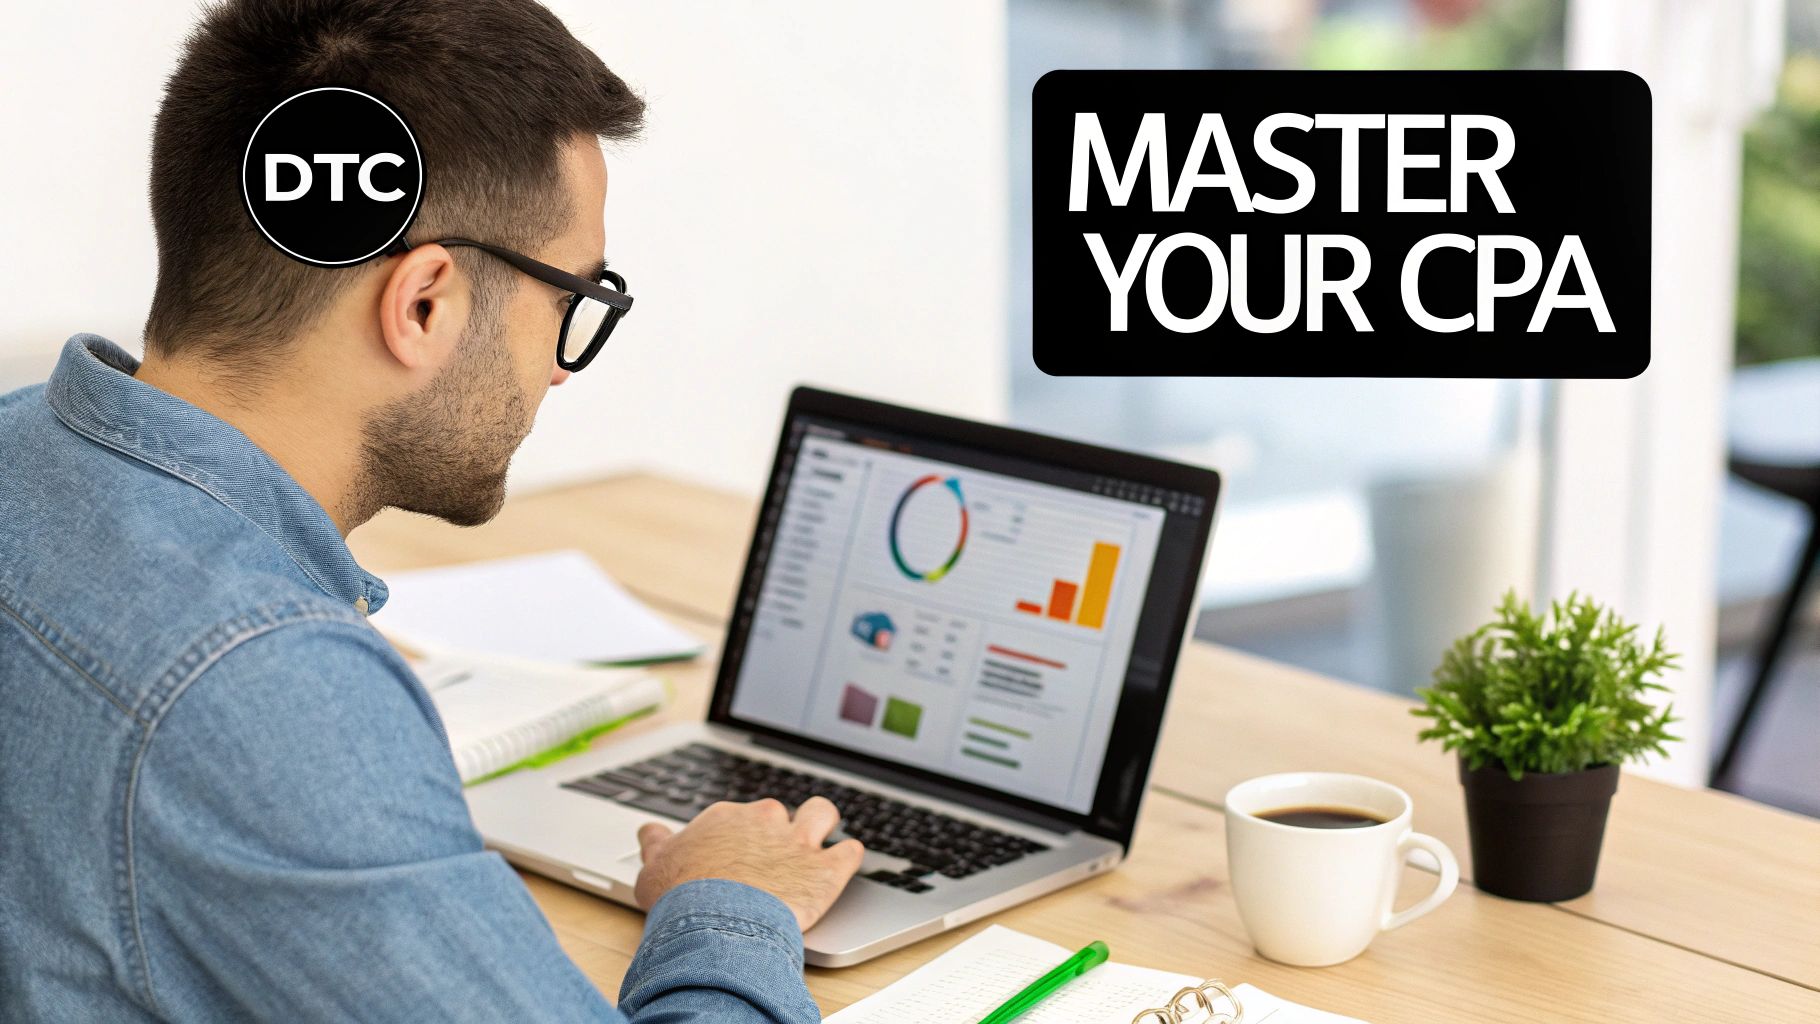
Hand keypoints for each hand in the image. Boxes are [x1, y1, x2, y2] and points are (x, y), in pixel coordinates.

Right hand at [634, 796, 865, 931]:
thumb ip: (655, 845)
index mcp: (727, 818)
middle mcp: (764, 820)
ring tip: (818, 843)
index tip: (740, 854)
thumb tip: (649, 832)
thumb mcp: (654, 867)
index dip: (741, 836)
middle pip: (779, 813)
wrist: (713, 922)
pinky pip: (850, 851)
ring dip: (822, 826)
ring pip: (822, 814)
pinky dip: (849, 856)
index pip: (740, 817)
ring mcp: (797, 841)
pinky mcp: (825, 869)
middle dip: (779, 831)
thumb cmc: (681, 897)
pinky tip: (846, 861)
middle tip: (774, 857)